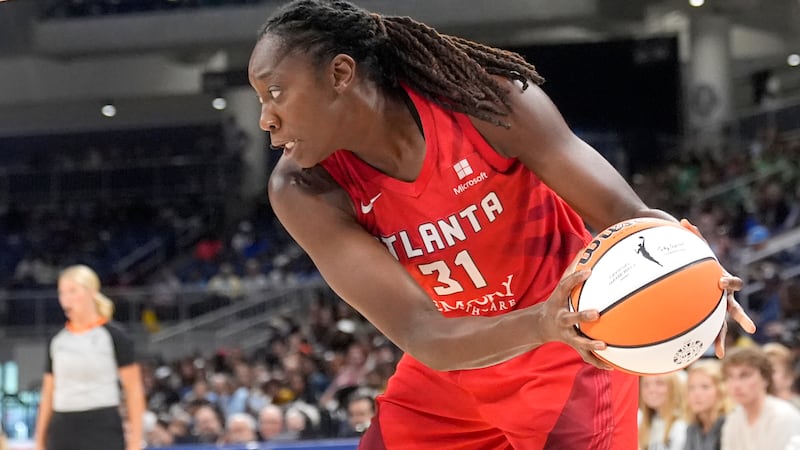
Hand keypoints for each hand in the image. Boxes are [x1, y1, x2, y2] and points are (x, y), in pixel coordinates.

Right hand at [538, 268, 612, 369]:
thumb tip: (587, 247)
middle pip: (570, 318)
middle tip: (597, 313)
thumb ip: (573, 269)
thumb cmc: (558, 302)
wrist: (541, 326)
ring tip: (604, 346)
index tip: (588, 271)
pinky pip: (586, 357)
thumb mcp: (561, 287)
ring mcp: (567, 334)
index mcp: (558, 302)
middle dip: (582, 316)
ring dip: (590, 345)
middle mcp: (561, 319)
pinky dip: (598, 362)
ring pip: (578, 341)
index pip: (564, 287)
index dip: (575, 279)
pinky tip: (613, 366)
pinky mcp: (573, 346)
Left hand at [680, 219, 755, 356]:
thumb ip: (694, 237)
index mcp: (723, 282)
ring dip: (721, 339)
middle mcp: (725, 298)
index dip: (728, 282)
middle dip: (741, 318)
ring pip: (723, 326)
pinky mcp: (710, 317)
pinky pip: (710, 331)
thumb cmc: (699, 264)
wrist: (702, 277)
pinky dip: (712, 342)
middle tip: (750, 328)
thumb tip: (684, 220)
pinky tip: (714, 355)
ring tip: (719, 353)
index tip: (721, 282)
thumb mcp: (698, 252)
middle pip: (734, 309)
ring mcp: (719, 310)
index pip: (732, 283)